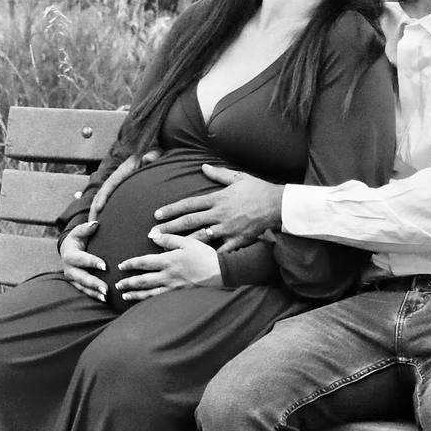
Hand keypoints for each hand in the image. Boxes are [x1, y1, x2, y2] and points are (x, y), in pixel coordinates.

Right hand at [59, 220, 106, 301]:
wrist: (68, 249)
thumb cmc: (77, 239)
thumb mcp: (79, 232)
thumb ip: (86, 228)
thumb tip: (95, 224)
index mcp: (69, 255)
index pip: (81, 259)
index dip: (92, 262)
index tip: (105, 266)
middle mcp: (69, 268)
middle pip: (81, 277)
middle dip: (93, 283)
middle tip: (106, 288)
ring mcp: (72, 278)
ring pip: (83, 287)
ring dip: (94, 292)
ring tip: (106, 296)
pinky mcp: (76, 284)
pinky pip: (84, 291)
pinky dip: (94, 295)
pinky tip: (104, 299)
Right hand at [88, 149, 161, 221]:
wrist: (150, 149)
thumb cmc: (153, 152)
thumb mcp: (155, 151)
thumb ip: (153, 155)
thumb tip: (147, 158)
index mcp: (124, 170)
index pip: (110, 184)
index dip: (103, 196)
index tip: (98, 208)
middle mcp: (117, 177)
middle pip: (101, 193)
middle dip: (94, 209)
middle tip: (91, 225)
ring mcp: (116, 183)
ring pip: (101, 198)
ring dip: (95, 212)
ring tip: (92, 229)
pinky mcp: (118, 189)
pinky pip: (106, 200)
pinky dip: (100, 211)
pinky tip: (100, 224)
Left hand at [115, 231, 221, 300]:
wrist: (221, 273)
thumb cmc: (205, 255)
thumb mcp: (187, 242)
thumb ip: (169, 238)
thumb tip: (153, 236)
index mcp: (168, 260)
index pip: (143, 262)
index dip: (130, 264)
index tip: (121, 266)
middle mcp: (167, 276)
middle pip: (142, 280)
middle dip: (128, 283)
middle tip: (117, 284)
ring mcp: (173, 288)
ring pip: (149, 293)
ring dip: (135, 294)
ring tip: (125, 296)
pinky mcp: (179, 295)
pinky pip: (160, 300)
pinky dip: (149, 302)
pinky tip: (144, 303)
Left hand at [152, 164, 283, 250]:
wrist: (278, 205)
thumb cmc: (258, 190)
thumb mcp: (238, 177)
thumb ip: (219, 174)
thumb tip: (203, 167)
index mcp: (217, 198)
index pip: (188, 204)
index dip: (171, 209)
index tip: (157, 215)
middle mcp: (219, 214)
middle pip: (189, 222)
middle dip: (169, 228)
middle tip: (152, 234)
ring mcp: (227, 229)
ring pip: (200, 237)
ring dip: (181, 243)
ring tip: (166, 249)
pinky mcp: (237, 240)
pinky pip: (219, 250)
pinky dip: (207, 256)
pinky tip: (194, 263)